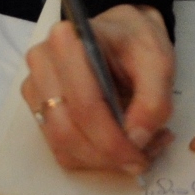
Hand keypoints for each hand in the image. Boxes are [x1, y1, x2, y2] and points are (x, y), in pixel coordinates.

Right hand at [18, 4, 175, 172]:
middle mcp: (42, 63)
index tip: (139, 155)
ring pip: (62, 145)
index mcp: (67, 41)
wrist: (121, 34)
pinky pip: (61, 149)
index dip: (111, 139)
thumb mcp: (158, 62)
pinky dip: (91, 158)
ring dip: (101, 160)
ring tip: (136, 149)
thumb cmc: (135, 43)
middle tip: (141, 160)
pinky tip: (117, 145)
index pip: (84, 105)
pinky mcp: (38, 108)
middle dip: (106, 155)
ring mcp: (36, 87)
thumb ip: (154, 101)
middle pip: (68, 131)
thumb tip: (135, 140)